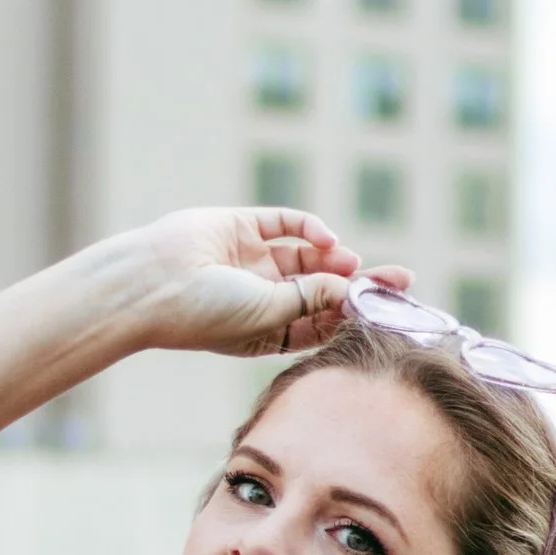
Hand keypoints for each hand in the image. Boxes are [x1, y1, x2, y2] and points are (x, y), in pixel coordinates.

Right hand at [131, 211, 397, 362]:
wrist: (154, 284)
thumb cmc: (208, 315)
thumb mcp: (272, 314)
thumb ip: (315, 297)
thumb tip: (355, 284)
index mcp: (269, 331)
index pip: (324, 322)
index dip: (357, 314)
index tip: (392, 308)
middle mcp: (263, 297)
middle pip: (324, 288)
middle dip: (360, 284)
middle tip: (402, 278)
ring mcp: (251, 260)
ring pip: (308, 256)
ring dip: (335, 259)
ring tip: (357, 263)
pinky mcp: (241, 227)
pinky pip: (285, 223)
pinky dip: (309, 228)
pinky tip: (327, 240)